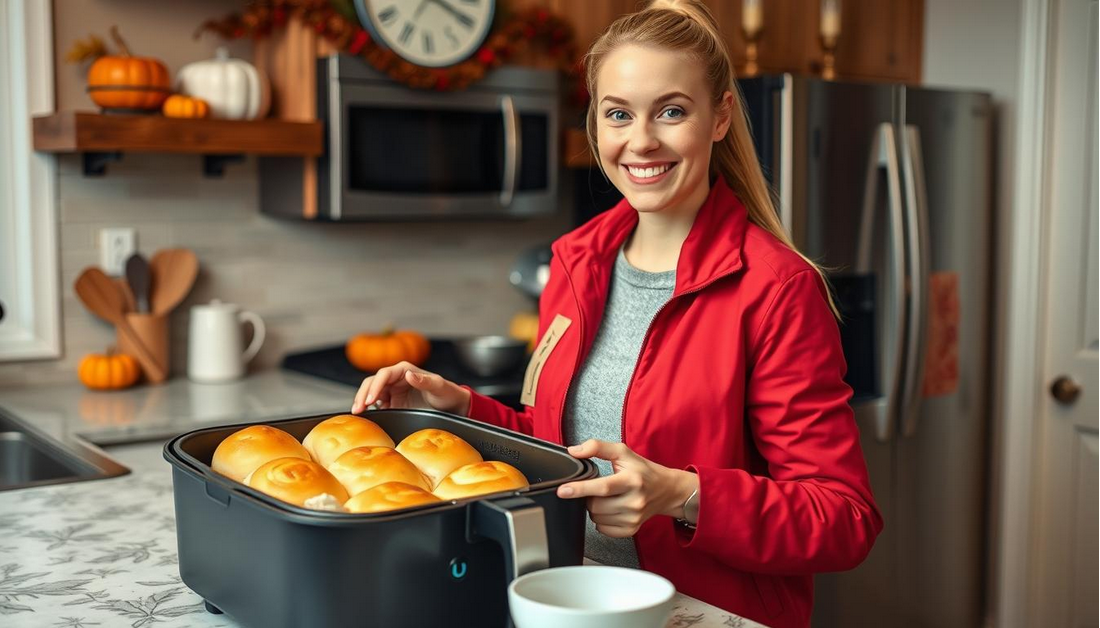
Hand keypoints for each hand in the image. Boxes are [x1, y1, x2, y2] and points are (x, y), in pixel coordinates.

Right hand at [351, 361, 470, 415]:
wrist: (452, 406)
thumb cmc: (447, 393)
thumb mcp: (439, 386)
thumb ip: (425, 380)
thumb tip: (409, 374)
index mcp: (405, 370)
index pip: (384, 374)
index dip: (375, 386)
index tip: (370, 399)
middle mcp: (396, 378)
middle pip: (373, 382)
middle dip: (363, 394)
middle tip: (358, 409)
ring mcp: (393, 391)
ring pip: (371, 393)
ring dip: (362, 402)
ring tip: (357, 413)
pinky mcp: (393, 403)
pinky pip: (376, 404)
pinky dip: (369, 409)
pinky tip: (365, 418)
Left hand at [556, 440, 698, 537]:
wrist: (667, 490)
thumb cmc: (643, 470)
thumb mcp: (623, 452)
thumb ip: (597, 447)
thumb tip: (574, 451)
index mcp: (632, 480)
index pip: (602, 487)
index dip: (580, 489)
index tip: (563, 490)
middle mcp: (634, 501)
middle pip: (595, 506)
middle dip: (589, 497)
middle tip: (598, 489)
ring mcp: (634, 518)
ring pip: (596, 519)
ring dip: (594, 509)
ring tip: (606, 498)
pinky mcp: (632, 529)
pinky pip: (603, 529)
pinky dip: (601, 520)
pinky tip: (611, 509)